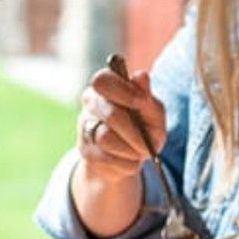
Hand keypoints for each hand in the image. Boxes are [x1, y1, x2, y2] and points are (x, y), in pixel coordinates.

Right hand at [75, 62, 165, 184]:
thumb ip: (148, 98)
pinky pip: (106, 158)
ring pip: (106, 139)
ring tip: (140, 151)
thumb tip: (140, 76)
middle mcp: (91, 102)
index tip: (141, 101)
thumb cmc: (143, 128)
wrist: (128, 158)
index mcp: (107, 86)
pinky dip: (125, 162)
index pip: (103, 80)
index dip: (122, 90)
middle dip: (133, 131)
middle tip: (150, 142)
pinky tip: (129, 159)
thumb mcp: (153, 114)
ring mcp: (85, 126)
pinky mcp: (84, 150)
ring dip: (131, 149)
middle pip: (109, 113)